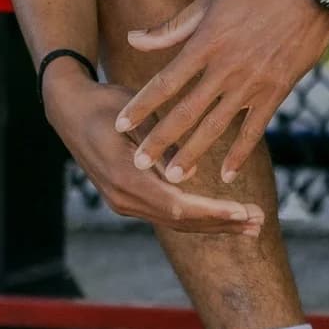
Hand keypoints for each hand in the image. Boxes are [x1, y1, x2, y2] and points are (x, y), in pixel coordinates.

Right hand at [43, 66, 263, 234]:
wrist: (69, 109)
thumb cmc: (105, 103)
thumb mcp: (135, 115)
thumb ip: (161, 144)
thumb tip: (189, 174)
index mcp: (125, 178)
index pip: (177, 205)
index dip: (212, 212)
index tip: (243, 211)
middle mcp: (123, 198)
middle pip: (181, 221)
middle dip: (222, 223)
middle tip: (259, 223)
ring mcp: (124, 202)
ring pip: (176, 221)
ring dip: (214, 224)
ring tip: (251, 225)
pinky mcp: (128, 198)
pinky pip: (167, 213)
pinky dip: (198, 217)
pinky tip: (223, 217)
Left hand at [114, 0, 328, 185]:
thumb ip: (172, 27)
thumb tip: (133, 39)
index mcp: (206, 43)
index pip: (165, 82)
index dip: (141, 105)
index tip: (120, 124)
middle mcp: (226, 68)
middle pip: (186, 111)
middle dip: (159, 139)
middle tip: (137, 164)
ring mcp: (253, 83)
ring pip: (216, 126)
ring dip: (193, 153)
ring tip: (172, 177)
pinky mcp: (277, 91)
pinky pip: (254, 129)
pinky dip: (240, 153)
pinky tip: (226, 174)